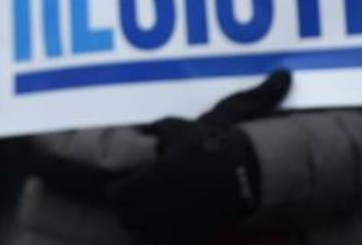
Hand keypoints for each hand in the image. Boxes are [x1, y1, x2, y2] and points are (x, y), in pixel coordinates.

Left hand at [106, 70, 290, 242]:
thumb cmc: (210, 146)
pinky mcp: (193, 236)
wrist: (247, 171)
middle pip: (126, 218)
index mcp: (147, 181)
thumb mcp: (182, 129)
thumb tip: (146, 128)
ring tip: (158, 211)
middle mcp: (155, 207)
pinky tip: (177, 223)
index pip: (114, 195)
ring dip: (147, 224)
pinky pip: (169, 243)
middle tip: (142, 196)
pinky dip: (168, 236)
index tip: (128, 183)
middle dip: (130, 208)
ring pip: (144, 234)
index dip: (119, 189)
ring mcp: (174, 225)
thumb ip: (160, 128)